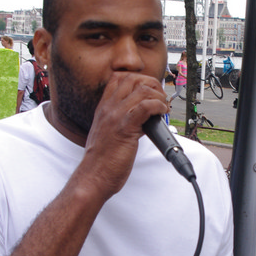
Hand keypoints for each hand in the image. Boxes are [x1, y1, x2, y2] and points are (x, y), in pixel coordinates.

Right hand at [77, 72, 168, 195]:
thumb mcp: (107, 133)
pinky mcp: (125, 128)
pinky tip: (161, 113)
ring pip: (142, 89)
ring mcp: (116, 117)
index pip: (118, 78)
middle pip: (132, 78)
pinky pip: (146, 106)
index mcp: (103, 108)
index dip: (138, 79)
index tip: (149, 90)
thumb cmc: (101, 161)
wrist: (93, 177)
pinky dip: (158, 106)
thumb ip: (121, 122)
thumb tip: (142, 117)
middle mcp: (108, 109)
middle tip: (159, 97)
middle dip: (151, 84)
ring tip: (162, 107)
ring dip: (158, 96)